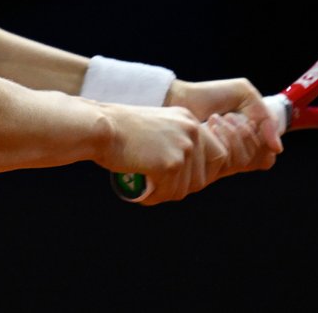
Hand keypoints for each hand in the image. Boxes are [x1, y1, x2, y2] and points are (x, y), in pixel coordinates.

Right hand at [101, 103, 273, 205]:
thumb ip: (175, 140)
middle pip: (204, 176)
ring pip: (185, 188)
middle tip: (162, 188)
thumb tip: (190, 172)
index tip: (182, 180)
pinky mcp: (171, 164)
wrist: (100, 127)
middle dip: (184, 187)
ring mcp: (184, 147)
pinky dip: (155, 198)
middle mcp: (191, 131)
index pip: (217, 154)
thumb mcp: (157, 127)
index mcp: (189, 120)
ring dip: (166, 194)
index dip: (202, 173)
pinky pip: (169, 192)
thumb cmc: (119, 129)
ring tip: (148, 189)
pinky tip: (142, 193)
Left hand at [167, 77, 284, 155]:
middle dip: (246, 133)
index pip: (268, 157)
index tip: (248, 120)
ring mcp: (224, 161)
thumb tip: (277, 149)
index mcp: (249, 141)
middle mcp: (237, 155)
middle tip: (229, 116)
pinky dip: (224, 138)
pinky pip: (230, 162)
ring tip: (216, 119)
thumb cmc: (212, 95)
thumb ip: (266, 117)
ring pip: (245, 160)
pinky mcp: (209, 163)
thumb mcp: (245, 95)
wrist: (183, 98)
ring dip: (233, 134)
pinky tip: (209, 126)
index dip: (263, 139)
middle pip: (260, 159)